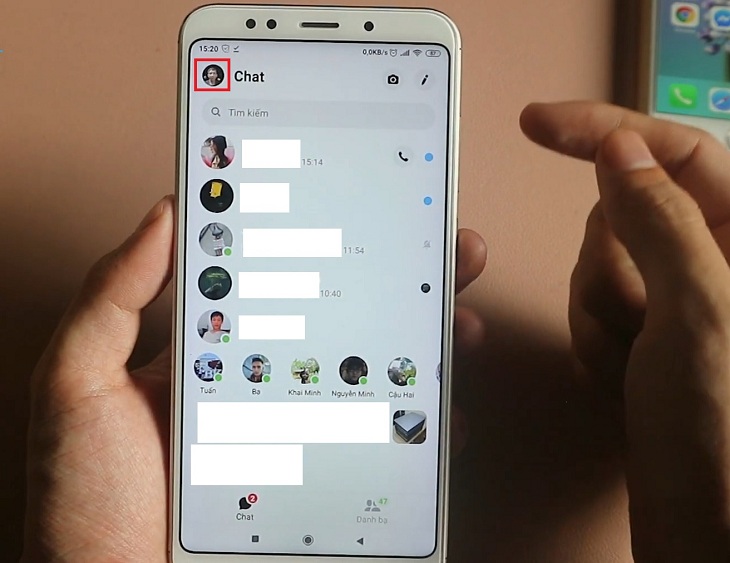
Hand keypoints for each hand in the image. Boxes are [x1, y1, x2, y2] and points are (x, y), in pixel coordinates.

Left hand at [21, 196, 486, 561]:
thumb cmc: (84, 501)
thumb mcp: (77, 384)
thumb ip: (111, 298)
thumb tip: (164, 214)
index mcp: (211, 353)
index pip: (279, 280)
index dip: (324, 241)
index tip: (361, 207)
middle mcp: (262, 386)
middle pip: (343, 321)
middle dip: (399, 283)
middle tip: (440, 250)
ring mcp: (298, 435)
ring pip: (374, 377)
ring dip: (424, 345)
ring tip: (458, 320)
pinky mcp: (321, 483)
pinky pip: (383, 448)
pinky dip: (423, 426)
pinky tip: (447, 411)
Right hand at [521, 101, 729, 561]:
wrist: (707, 541)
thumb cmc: (723, 432)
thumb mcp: (697, 313)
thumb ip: (660, 220)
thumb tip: (621, 148)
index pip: (678, 153)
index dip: (606, 129)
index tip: (538, 123)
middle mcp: (716, 267)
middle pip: (624, 218)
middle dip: (607, 266)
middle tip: (633, 320)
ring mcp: (678, 308)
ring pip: (601, 268)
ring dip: (600, 317)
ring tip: (633, 368)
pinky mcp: (647, 344)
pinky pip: (594, 314)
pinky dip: (595, 346)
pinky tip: (624, 386)